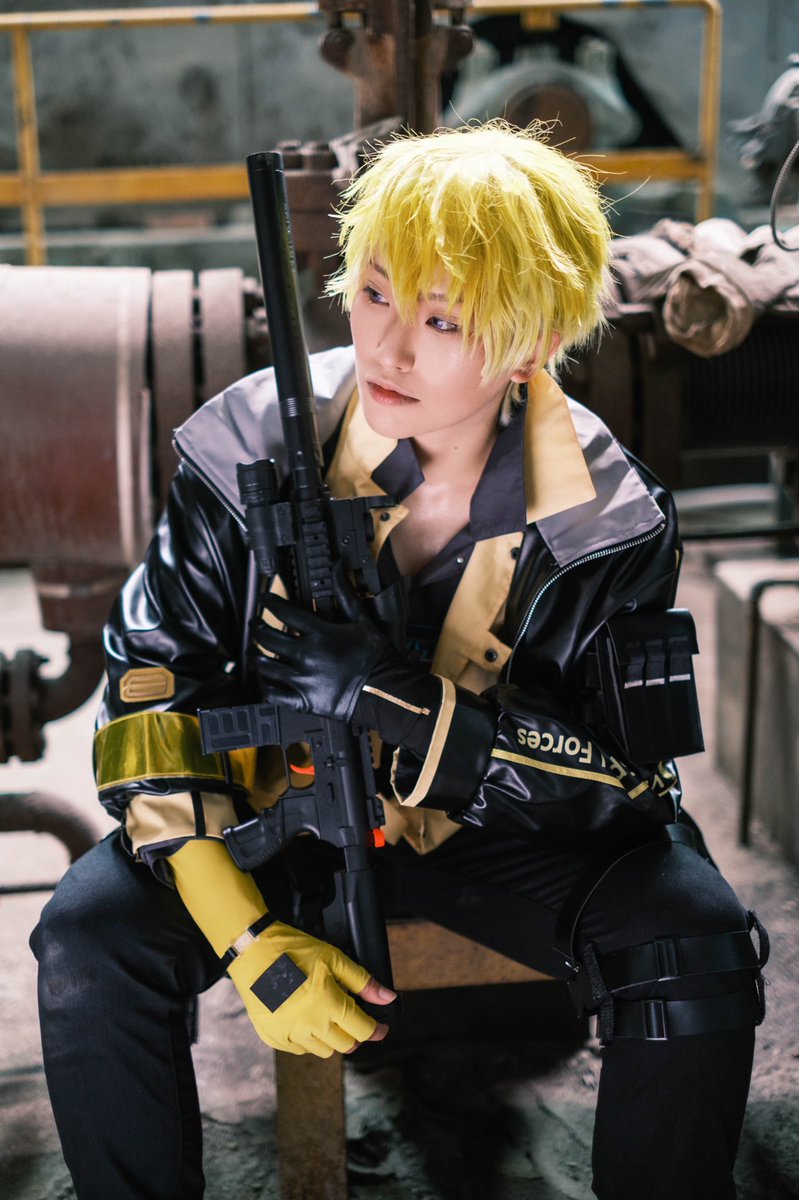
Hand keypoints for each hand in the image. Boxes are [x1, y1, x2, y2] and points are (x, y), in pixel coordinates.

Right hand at [227, 918, 395, 1056]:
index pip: (363, 1030)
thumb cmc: (294, 950)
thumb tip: (388, 998)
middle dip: (355, 1034)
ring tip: (328, 1016)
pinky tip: (306, 1020)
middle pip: (346, 1045)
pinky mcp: (274, 1037)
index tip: (381, 1028)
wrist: (254, 951)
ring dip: (332, 1038)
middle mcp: (311, 1025)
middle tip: (353, 1019)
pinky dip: (308, 1039)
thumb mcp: (335, 959)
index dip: (377, 1030)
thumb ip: (363, 982)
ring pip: (324, 1051)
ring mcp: (291, 1034)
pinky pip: (300, 1049)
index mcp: (329, 1004)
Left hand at [251, 568, 397, 722]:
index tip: (264, 599)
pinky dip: (265, 686)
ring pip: (265, 665)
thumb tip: (339, 568)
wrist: (385, 689)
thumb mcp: (362, 620)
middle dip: (257, 627)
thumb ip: (345, 593)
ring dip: (256, 656)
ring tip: (254, 652)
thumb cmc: (375, 656)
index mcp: (319, 633)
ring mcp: (302, 678)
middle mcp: (306, 654)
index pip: (284, 612)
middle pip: (268, 638)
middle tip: (256, 623)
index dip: (269, 602)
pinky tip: (265, 680)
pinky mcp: (303, 699)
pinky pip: (273, 694)